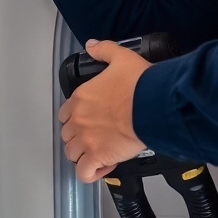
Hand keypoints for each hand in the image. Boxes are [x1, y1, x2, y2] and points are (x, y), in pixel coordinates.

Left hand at [59, 39, 149, 182]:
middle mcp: (79, 119)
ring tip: (101, 153)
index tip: (90, 120)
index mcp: (81, 98)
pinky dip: (91, 172)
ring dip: (84, 155)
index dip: (76, 118)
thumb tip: (91, 45)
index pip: (65, 113)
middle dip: (80, 137)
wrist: (152, 105)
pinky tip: (103, 166)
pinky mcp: (97, 156)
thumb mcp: (121, 57)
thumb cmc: (139, 84)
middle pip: (67, 135)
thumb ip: (104, 50)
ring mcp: (86, 139)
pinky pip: (84, 172)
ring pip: (72, 154)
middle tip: (98, 137)